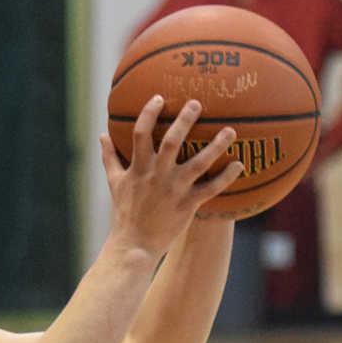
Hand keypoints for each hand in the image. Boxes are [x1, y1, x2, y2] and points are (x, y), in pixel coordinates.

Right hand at [102, 95, 243, 255]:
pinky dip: (227, 177)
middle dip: (185, 120)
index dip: (149, 114)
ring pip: (198, 162)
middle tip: (197, 103)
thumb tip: (102, 135)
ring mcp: (174, 189)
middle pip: (172, 141)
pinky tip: (240, 164)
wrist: (134, 244)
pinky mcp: (188, 204)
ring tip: (231, 130)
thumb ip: (110, 157)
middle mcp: (156, 175)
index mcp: (138, 168)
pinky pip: (211, 188)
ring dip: (216, 145)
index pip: (140, 134)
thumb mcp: (114, 182)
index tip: (160, 98)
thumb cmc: (124, 212)